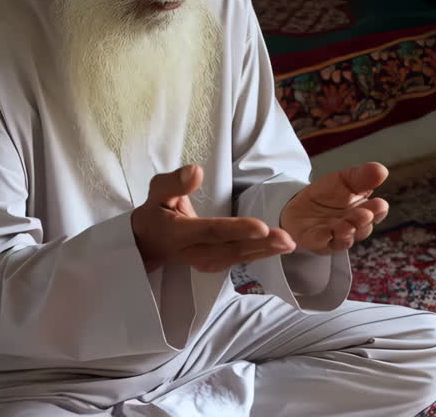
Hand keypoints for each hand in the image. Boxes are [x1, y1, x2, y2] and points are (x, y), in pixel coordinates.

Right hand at [131, 166, 295, 272]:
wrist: (147, 242)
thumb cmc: (155, 212)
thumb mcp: (157, 192)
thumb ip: (175, 182)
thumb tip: (197, 171)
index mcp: (180, 232)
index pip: (211, 231)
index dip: (237, 230)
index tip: (261, 227)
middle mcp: (193, 251)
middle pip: (230, 249)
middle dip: (260, 245)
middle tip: (286, 239)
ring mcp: (204, 261)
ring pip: (237, 257)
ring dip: (264, 252)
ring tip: (288, 244)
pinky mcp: (213, 264)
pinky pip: (237, 260)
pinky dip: (258, 255)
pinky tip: (276, 249)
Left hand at [280, 163, 388, 254]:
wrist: (299, 206)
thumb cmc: (327, 195)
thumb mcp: (344, 179)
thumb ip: (362, 176)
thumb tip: (382, 170)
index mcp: (363, 211)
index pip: (376, 213)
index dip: (378, 210)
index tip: (380, 204)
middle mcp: (352, 227)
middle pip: (361, 228)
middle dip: (363, 221)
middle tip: (366, 214)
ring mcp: (334, 237)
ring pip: (343, 238)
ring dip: (346, 231)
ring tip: (347, 225)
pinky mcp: (315, 242)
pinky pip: (320, 241)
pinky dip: (323, 237)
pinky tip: (326, 232)